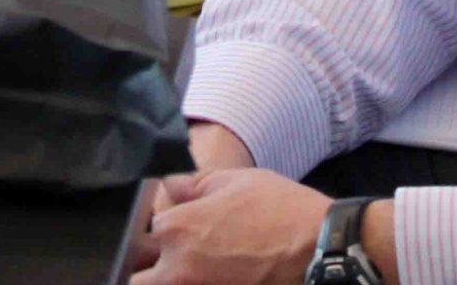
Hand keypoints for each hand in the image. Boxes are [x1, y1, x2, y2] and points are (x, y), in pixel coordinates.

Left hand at [132, 168, 331, 284]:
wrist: (319, 247)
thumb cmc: (278, 208)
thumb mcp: (232, 181)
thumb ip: (191, 185)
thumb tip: (168, 187)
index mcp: (176, 229)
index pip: (141, 232)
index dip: (154, 230)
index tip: (169, 228)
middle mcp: (179, 267)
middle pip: (136, 276)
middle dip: (146, 266)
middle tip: (164, 257)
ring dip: (166, 279)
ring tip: (192, 268)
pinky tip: (213, 275)